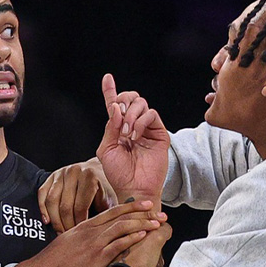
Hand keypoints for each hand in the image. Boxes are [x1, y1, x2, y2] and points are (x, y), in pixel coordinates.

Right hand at [17, 199, 165, 266]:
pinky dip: (131, 238)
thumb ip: (84, 239)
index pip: (112, 211)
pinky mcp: (95, 258)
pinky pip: (117, 244)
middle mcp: (91, 231)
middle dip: (143, 212)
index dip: (131, 206)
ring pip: (122, 227)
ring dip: (142, 223)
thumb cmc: (53, 262)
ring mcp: (94, 243)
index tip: (146, 204)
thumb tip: (95, 240)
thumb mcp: (69, 243)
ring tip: (157, 222)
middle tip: (160, 211)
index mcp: (84, 226)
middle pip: (121, 215)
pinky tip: (143, 234)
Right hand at [38, 159, 116, 232]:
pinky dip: (43, 209)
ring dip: (55, 220)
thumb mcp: (110, 200)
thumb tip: (103, 232)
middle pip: (65, 206)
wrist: (96, 171)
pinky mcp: (52, 176)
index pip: (80, 207)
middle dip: (66, 225)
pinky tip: (47, 221)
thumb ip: (107, 214)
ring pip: (52, 201)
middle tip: (70, 237)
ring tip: (60, 232)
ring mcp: (61, 173)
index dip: (79, 224)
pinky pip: (42, 194)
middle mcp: (74, 172)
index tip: (81, 236)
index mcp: (90, 177)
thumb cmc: (104, 190)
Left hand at [97, 74, 169, 200]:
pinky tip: (135, 136)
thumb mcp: (106, 149)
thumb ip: (110, 127)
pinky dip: (140, 122)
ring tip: (127, 134)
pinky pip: (151, 114)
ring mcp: (147, 128)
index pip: (115, 105)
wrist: (134, 187)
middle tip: (119, 118)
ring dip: (130, 115)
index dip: (110, 90)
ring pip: (141, 103)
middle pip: (131, 98)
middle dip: (123, 102)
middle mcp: (133, 125)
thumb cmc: (119, 173)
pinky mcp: (159, 133)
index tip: (107, 78)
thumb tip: (116, 109)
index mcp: (119, 128)